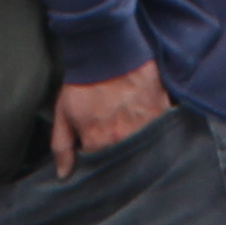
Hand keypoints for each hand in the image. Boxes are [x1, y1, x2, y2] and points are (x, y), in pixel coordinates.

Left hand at [46, 62, 170, 177]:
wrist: (108, 50)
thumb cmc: (85, 80)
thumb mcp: (64, 112)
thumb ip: (62, 146)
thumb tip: (64, 174)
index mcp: (99, 143)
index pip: (101, 166)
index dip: (99, 161)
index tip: (97, 152)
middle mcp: (125, 140)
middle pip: (125, 161)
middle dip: (120, 156)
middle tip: (115, 138)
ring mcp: (147, 127)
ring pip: (145, 147)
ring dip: (139, 143)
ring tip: (131, 129)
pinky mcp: (162, 112)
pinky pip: (161, 130)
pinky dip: (155, 129)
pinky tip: (147, 121)